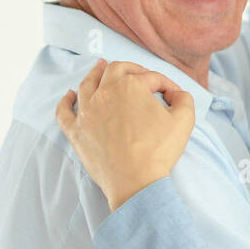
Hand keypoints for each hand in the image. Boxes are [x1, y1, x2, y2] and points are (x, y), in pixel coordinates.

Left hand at [55, 59, 195, 211]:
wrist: (136, 181)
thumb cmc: (159, 150)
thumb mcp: (184, 120)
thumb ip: (184, 98)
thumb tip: (175, 93)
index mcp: (131, 86)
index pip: (151, 77)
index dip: (166, 84)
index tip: (173, 95)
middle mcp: (105, 92)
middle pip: (116, 70)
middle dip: (131, 68)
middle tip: (140, 74)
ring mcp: (87, 111)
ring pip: (88, 83)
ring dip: (96, 72)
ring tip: (101, 67)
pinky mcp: (76, 131)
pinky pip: (64, 111)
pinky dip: (66, 100)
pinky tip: (69, 95)